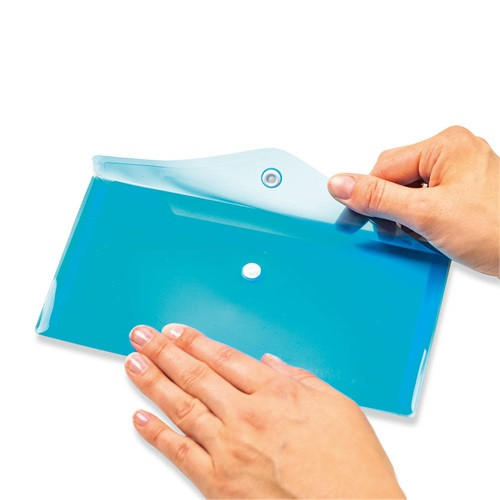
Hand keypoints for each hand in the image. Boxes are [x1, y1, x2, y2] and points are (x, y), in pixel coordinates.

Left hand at [125, 324, 404, 498]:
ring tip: (134, 363)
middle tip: (142, 337)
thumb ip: (301, 379)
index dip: (196, 342)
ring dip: (153, 382)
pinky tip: (141, 418)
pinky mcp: (220, 484)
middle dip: (164, 352)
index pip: (224, 358)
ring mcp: (230, 449)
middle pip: (196, 375)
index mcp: (277, 394)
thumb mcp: (339, 406)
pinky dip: (158, 434)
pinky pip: (181, 454)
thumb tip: (271, 364)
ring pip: (182, 406)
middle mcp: (248, 416)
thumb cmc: (352, 468)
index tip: (175, 332)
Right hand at [328, 126, 499, 275]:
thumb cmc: (499, 230)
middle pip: (396, 179)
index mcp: (446, 146)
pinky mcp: (463, 194)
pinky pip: (425, 203)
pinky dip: (420, 222)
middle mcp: (453, 154)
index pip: (385, 166)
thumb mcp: (427, 215)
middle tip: (396, 232)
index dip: (366, 195)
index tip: (351, 219)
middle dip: (391, 210)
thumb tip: (340, 184)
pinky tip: (430, 235)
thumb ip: (378, 197)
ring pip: (408, 193)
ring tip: (422, 236)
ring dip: (405, 219)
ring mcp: (459, 174)